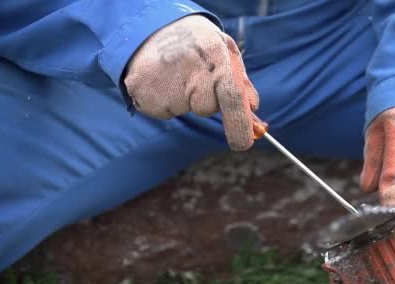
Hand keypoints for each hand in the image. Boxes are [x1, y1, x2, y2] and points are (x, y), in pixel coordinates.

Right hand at [124, 15, 258, 150]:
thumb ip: (242, 81)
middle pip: (206, 107)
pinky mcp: (141, 91)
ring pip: (184, 109)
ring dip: (183, 99)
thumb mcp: (225, 51)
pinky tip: (162, 80)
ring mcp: (163, 78)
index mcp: (215, 52)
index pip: (231, 96)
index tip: (243, 144)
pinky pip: (164, 111)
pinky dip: (165, 102)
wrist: (151, 28)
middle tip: (194, 76)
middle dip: (204, 100)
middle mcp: (189, 65)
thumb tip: (253, 107)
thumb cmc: (197, 44)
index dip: (238, 123)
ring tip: (176, 74)